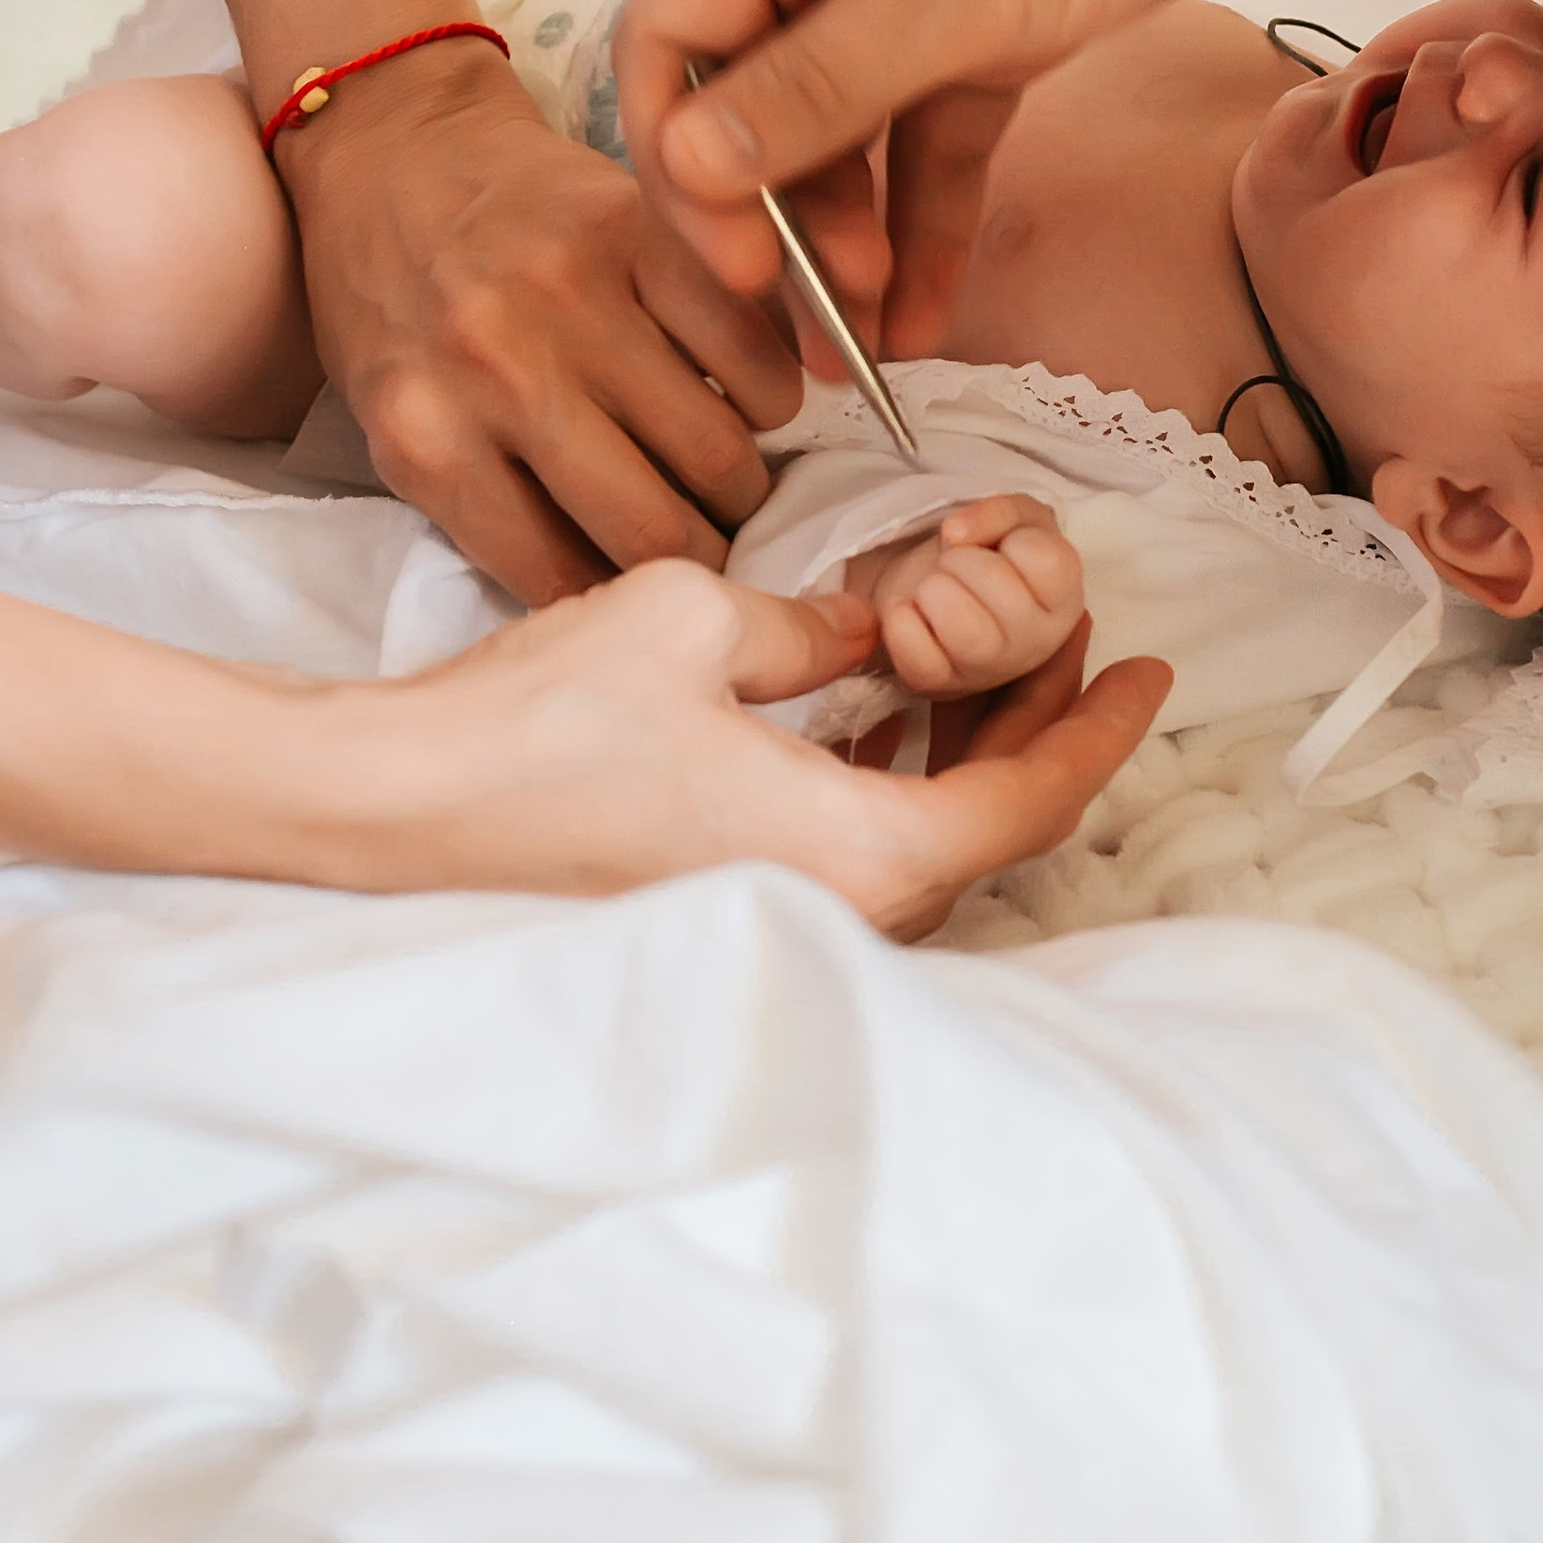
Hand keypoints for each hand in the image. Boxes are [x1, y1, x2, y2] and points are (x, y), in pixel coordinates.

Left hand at [282, 40, 804, 601]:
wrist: (394, 143)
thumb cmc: (387, 295)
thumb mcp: (394, 419)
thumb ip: (484, 503)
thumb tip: (610, 585)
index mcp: (425, 437)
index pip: (560, 576)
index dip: (620, 597)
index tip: (650, 593)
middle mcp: (500, 372)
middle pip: (657, 529)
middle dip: (703, 557)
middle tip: (713, 544)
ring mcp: (577, 295)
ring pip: (721, 448)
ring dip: (742, 479)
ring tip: (728, 471)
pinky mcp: (642, 229)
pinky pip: (749, 348)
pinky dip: (767, 387)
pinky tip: (740, 390)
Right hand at [338, 558, 1170, 934]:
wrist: (393, 812)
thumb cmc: (542, 721)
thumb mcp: (697, 621)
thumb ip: (814, 624)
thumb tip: (872, 624)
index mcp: (857, 854)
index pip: (1029, 801)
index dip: (1098, 727)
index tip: (1149, 666)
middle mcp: (836, 914)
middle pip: (987, 823)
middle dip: (1032, 716)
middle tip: (1055, 620)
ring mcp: (777, 922)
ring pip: (919, 836)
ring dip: (956, 740)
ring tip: (965, 640)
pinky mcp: (727, 911)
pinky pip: (849, 846)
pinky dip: (886, 771)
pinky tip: (870, 696)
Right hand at [619, 0, 1313, 346]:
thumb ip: (819, 83)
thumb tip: (692, 163)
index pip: (669, 42)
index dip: (683, 163)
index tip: (739, 265)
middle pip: (747, 102)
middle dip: (770, 223)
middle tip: (808, 338)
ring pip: (839, 134)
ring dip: (845, 238)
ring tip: (866, 347)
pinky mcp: (978, 25)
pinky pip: (924, 138)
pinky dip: (921, 219)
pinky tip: (922, 314)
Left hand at [863, 492, 1086, 698]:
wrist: (944, 598)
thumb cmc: (990, 558)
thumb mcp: (1015, 520)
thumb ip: (1001, 511)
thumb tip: (957, 533)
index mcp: (1063, 600)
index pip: (1040, 556)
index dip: (1010, 537)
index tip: (1003, 548)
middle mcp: (1036, 644)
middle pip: (989, 578)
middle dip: (963, 559)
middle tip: (964, 569)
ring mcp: (988, 671)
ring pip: (957, 620)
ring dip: (934, 588)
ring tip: (940, 591)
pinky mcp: (938, 686)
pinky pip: (912, 649)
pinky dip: (901, 619)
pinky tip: (914, 614)